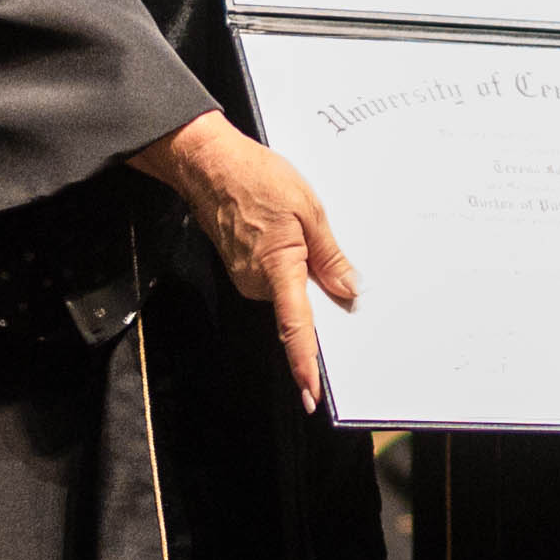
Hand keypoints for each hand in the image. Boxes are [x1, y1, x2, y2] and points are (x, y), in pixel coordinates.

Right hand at [128, 110, 359, 407]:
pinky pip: (274, 278)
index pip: (296, 328)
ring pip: (287, 290)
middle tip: (326, 259)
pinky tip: (286, 234)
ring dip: (301, 273)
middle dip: (317, 294)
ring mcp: (246, 278)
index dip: (305, 364)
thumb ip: (330, 256)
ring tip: (299, 229)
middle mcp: (257, 283)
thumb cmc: (257, 179)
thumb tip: (349, 292)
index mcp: (278, 270)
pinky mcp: (242, 269)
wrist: (210, 166)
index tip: (312, 393)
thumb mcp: (309, 210)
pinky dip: (287, 265)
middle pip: (298, 307)